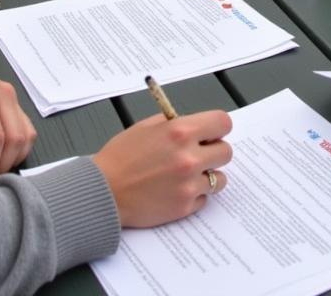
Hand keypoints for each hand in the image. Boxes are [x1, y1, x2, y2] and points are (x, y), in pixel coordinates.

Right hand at [92, 110, 232, 227]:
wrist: (104, 191)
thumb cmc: (121, 157)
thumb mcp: (147, 126)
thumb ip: (175, 124)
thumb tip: (196, 125)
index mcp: (180, 132)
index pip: (223, 123)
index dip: (218, 127)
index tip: (212, 132)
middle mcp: (189, 157)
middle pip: (226, 152)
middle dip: (214, 151)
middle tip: (199, 154)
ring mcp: (189, 184)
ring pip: (220, 179)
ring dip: (207, 175)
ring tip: (187, 175)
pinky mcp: (184, 207)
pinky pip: (204, 198)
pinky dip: (194, 194)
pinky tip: (176, 189)